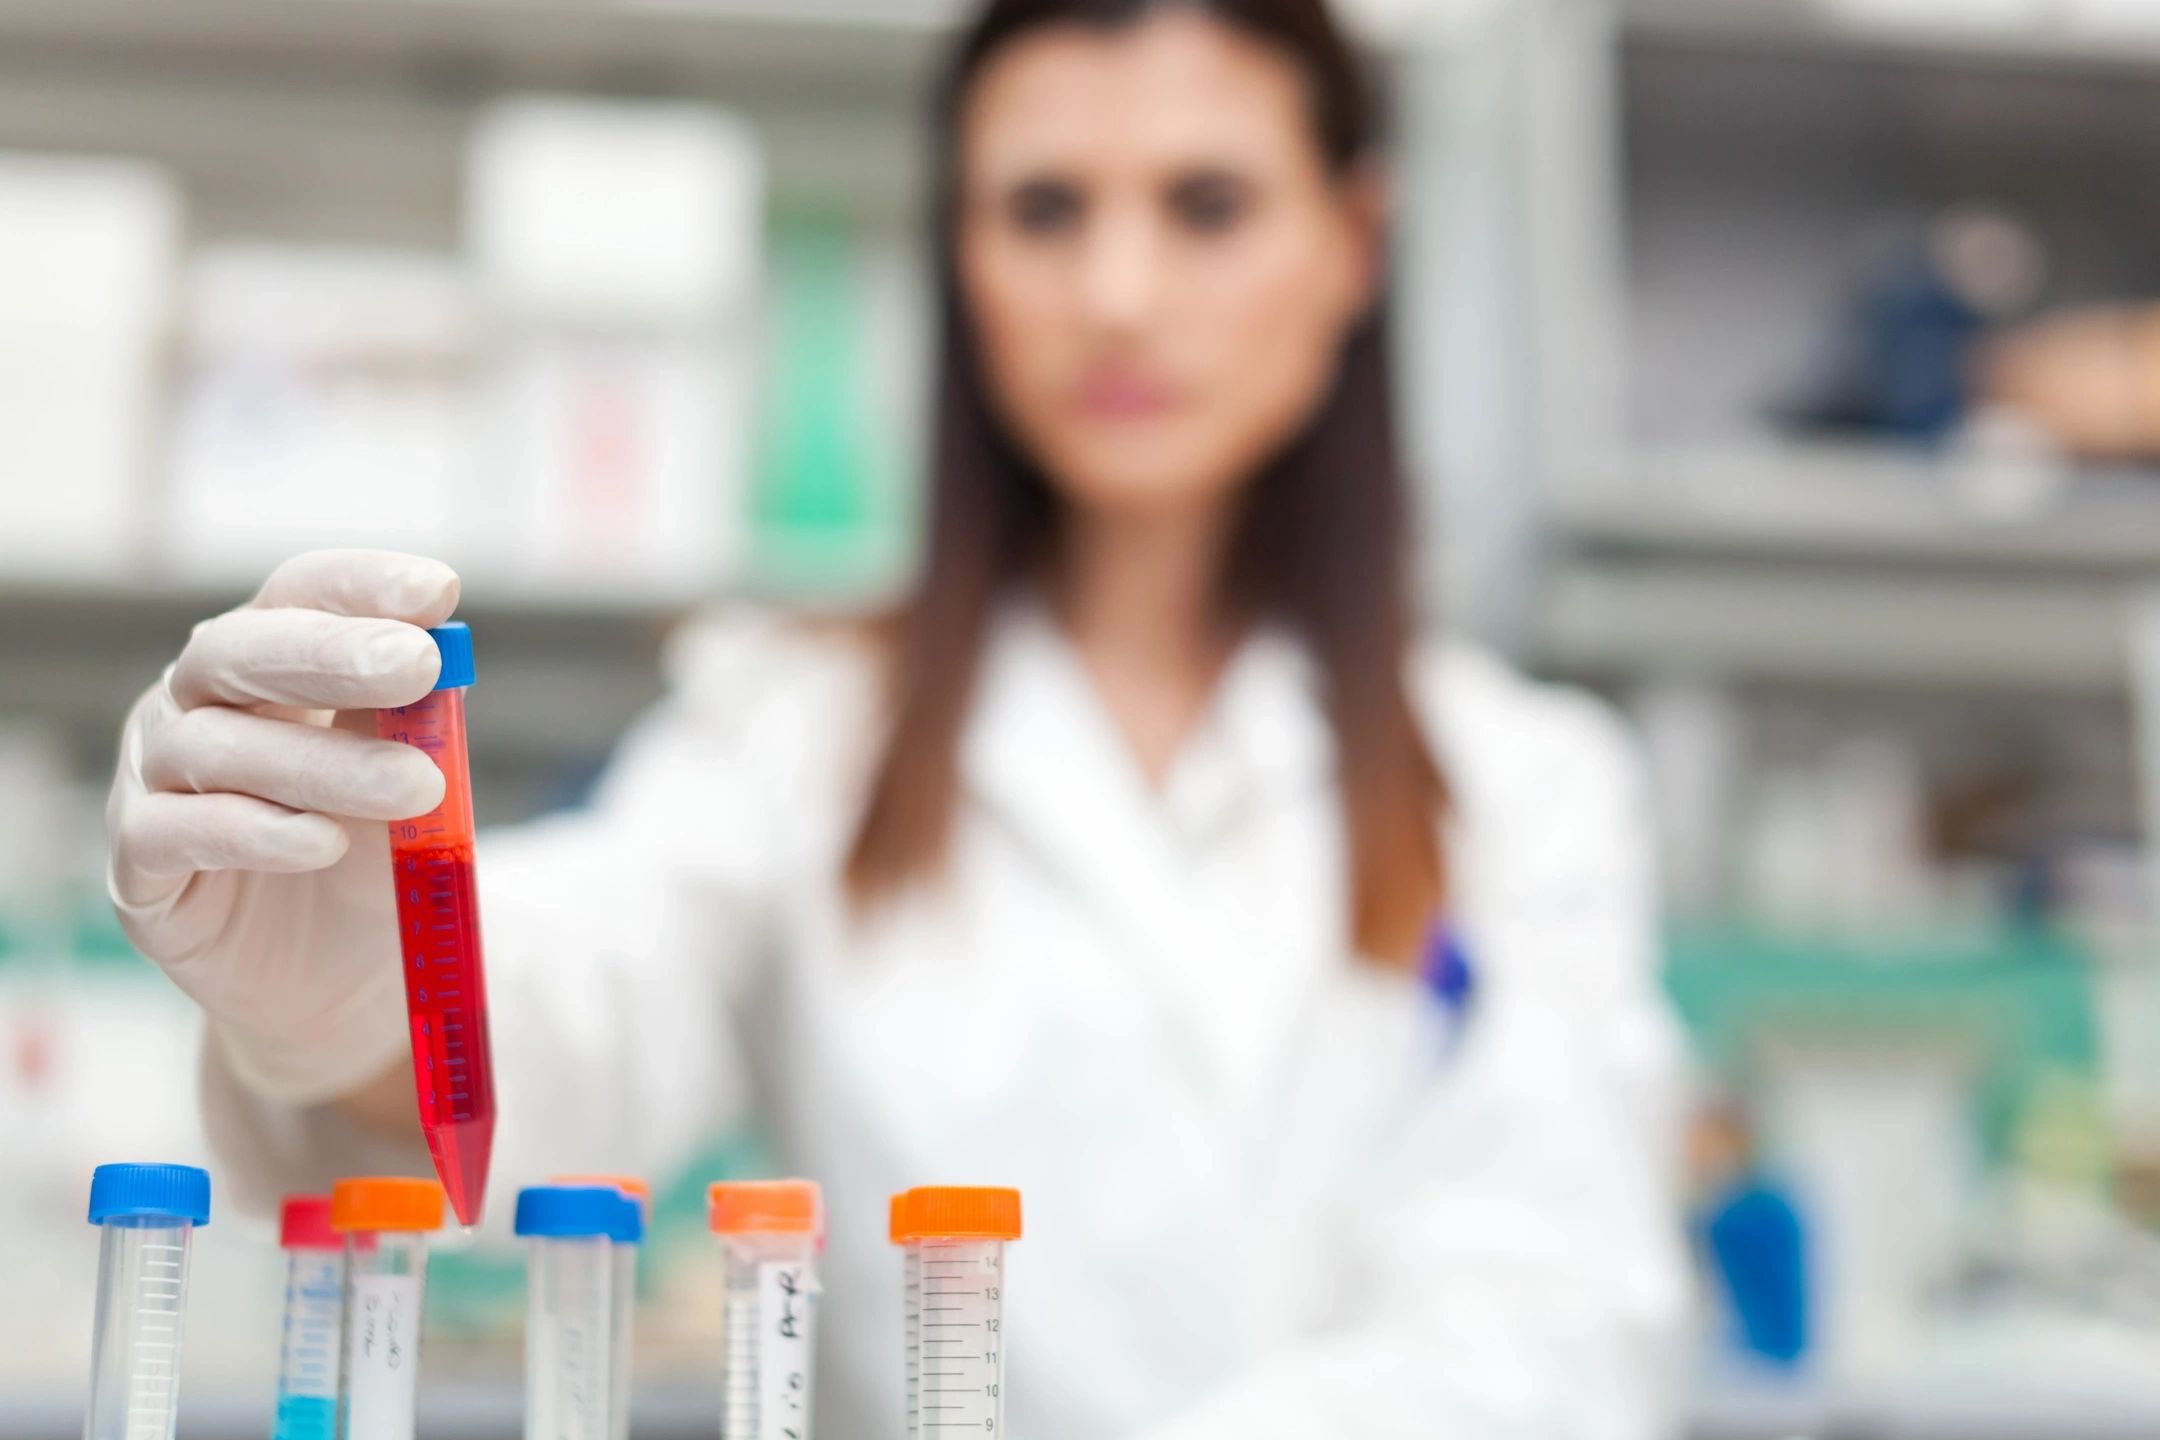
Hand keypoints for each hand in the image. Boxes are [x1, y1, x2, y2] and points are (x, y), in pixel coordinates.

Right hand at [108, 550, 456, 1104]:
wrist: (335, 978)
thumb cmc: (371, 856)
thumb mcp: (408, 779)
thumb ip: (414, 722)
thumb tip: (445, 659)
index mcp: (265, 664)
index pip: (297, 595)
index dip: (360, 585)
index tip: (440, 591)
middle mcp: (194, 705)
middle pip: (238, 653)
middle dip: (331, 653)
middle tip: (417, 663)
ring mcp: (155, 781)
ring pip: (216, 748)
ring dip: (325, 763)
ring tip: (415, 786)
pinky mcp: (137, 867)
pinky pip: (175, 834)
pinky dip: (254, 833)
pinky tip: (323, 843)